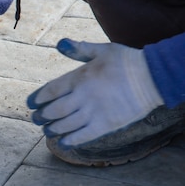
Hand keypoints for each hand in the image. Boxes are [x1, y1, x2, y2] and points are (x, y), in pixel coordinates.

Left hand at [27, 39, 163, 147]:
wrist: (154, 76)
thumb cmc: (127, 61)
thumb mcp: (102, 50)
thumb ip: (79, 49)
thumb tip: (60, 43)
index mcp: (79, 77)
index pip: (50, 90)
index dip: (37, 99)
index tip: (31, 104)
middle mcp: (83, 96)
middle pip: (54, 110)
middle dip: (41, 116)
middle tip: (36, 119)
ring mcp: (94, 112)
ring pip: (64, 125)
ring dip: (52, 129)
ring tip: (47, 130)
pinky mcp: (106, 125)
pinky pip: (82, 136)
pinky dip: (69, 141)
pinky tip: (63, 142)